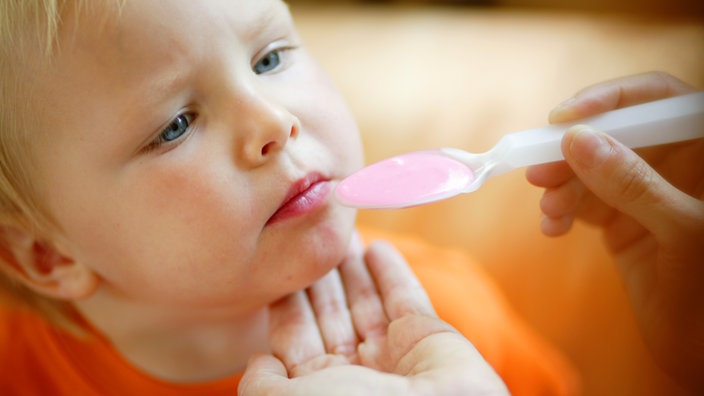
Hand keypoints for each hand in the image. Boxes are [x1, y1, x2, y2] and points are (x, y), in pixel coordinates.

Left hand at [239, 236, 507, 395]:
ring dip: (353, 267)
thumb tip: (260, 361)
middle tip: (312, 234)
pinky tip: (378, 247)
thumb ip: (264, 383)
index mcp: (318, 388)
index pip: (296, 334)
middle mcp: (353, 372)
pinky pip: (406, 298)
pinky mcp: (427, 337)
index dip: (288, 299)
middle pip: (330, 312)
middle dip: (320, 276)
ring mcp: (391, 355)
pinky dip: (392, 272)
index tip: (278, 262)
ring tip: (342, 231)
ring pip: (366, 301)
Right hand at [526, 72, 703, 390]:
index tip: (564, 118)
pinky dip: (563, 211)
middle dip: (572, 150)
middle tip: (538, 172)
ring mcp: (647, 195)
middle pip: (615, 133)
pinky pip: (583, 203)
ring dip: (562, 185)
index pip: (660, 100)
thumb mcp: (684, 232)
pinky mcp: (623, 223)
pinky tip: (554, 228)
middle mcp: (675, 166)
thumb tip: (578, 140)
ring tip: (550, 211)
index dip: (613, 99)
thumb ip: (635, 183)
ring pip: (592, 168)